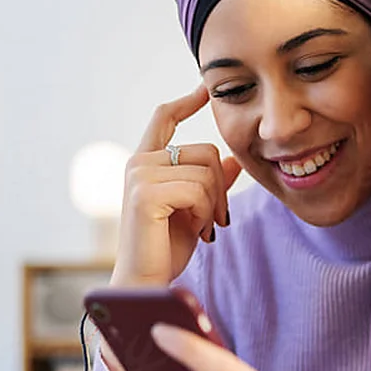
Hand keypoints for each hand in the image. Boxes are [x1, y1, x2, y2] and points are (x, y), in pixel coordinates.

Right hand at [111, 85, 241, 288]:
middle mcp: (138, 162)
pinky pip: (198, 190)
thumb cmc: (167, 249)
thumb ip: (212, 183)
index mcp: (146, 162)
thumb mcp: (197, 211)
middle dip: (221, 188)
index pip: (164, 118)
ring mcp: (139, 174)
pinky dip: (206, 213)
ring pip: (206, 173)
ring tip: (203, 227)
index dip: (186, 102)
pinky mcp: (144, 192)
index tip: (204, 89)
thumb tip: (232, 160)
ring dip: (214, 205)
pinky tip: (197, 231)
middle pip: (206, 151)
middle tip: (217, 220)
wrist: (148, 281)